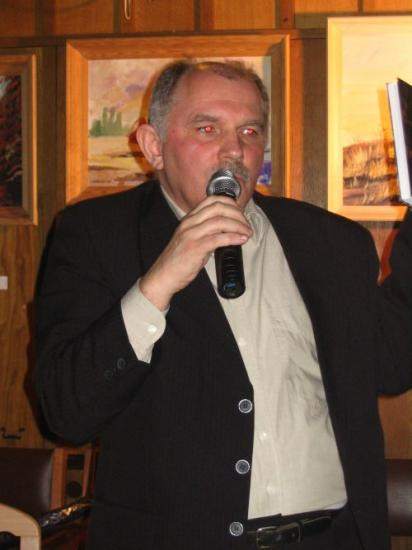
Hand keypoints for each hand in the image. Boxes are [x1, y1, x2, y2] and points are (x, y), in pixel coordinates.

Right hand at [139, 195, 252, 309]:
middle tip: (246, 225)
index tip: (240, 214)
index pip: (212, 200)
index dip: (230, 204)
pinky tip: (241, 240)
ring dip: (238, 226)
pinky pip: (218, 238)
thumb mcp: (192, 239)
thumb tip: (227, 230)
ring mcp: (191, 234)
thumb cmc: (179, 260)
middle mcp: (190, 223)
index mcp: (189, 219)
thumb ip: (207, 231)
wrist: (163, 275)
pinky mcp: (195, 248)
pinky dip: (233, 238)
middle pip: (219, 208)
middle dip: (238, 215)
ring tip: (247, 233)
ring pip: (220, 222)